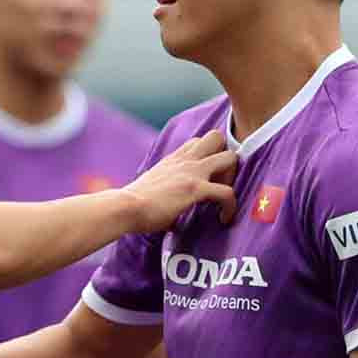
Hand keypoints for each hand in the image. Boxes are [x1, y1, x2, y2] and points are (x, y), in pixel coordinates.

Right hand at [123, 129, 238, 234]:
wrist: (124, 208)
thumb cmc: (133, 206)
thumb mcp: (151, 192)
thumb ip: (165, 196)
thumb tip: (171, 220)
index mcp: (173, 160)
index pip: (198, 141)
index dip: (209, 156)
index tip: (209, 179)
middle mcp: (185, 160)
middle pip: (217, 137)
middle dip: (225, 158)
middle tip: (221, 182)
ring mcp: (192, 172)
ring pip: (230, 157)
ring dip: (232, 177)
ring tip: (224, 199)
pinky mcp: (196, 188)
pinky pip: (227, 192)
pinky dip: (231, 206)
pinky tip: (224, 218)